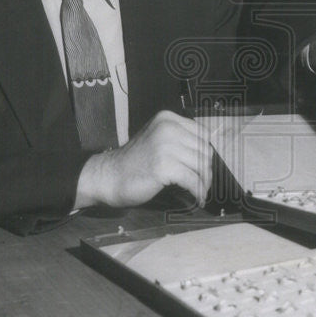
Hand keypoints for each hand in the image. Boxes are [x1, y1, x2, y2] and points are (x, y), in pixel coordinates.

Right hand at [74, 110, 212, 209]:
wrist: (108, 177)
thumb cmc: (134, 162)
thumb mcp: (157, 140)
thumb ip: (179, 140)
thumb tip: (207, 156)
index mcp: (167, 119)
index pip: (203, 133)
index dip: (206, 153)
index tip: (205, 167)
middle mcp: (168, 128)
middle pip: (205, 149)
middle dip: (207, 169)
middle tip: (204, 183)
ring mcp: (165, 146)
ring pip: (201, 165)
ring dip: (204, 182)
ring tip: (200, 191)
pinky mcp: (164, 166)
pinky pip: (192, 180)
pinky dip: (197, 191)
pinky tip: (196, 197)